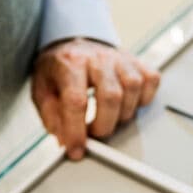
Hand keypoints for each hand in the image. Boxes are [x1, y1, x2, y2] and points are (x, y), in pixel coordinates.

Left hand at [32, 38, 159, 159]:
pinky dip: (143, 98)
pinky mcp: (137, 62)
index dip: (77, 131)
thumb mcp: (42, 90)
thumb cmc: (60, 69)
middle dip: (104, 126)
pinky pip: (150, 82)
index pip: (76, 101)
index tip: (76, 150)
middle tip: (94, 132)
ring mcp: (121, 58)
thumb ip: (51, 116)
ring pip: (133, 89)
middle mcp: (98, 58)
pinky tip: (127, 103)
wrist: (74, 43)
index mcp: (70, 62)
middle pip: (111, 97)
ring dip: (123, 113)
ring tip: (109, 117)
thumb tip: (65, 140)